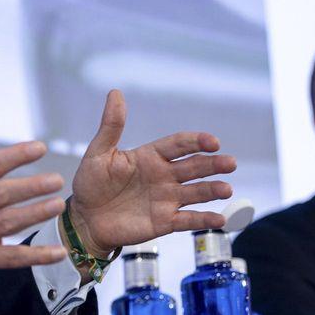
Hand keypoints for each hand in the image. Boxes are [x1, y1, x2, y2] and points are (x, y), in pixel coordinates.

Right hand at [0, 117, 67, 287]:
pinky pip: (11, 258)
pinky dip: (35, 256)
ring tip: (58, 205)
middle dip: (31, 187)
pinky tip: (58, 253)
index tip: (40, 148)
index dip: (16, 156)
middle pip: (2, 195)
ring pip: (8, 223)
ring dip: (35, 214)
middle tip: (56, 180)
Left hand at [69, 90, 235, 254]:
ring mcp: (166, 199)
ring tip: (226, 189)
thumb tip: (115, 92)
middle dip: (213, 164)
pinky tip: (220, 218)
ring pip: (196, 192)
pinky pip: (188, 220)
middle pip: (194, 167)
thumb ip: (111, 126)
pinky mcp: (164, 221)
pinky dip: (205, 219)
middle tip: (230, 163)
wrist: (85, 219)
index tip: (212, 142)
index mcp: (150, 157)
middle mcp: (164, 176)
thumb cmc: (90, 184)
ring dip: (212, 190)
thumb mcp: (98, 153)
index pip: (179, 144)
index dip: (196, 141)